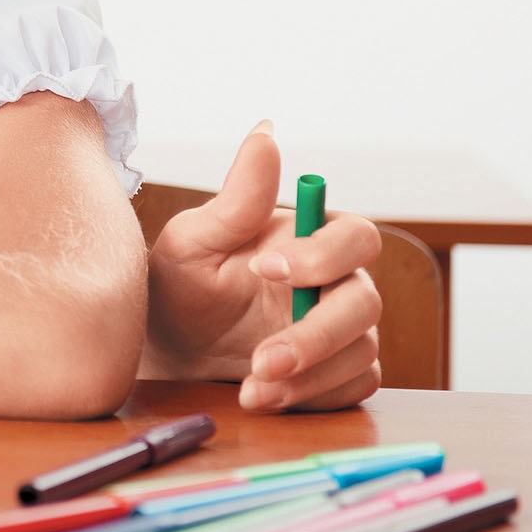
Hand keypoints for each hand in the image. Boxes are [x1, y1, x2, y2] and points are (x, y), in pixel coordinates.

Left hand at [144, 123, 382, 411]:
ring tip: (252, 388)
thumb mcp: (194, 241)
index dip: (322, 254)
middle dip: (315, 334)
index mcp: (309, 240)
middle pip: (364, 302)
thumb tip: (265, 133)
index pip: (354, 236)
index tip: (263, 269)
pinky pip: (351, 389)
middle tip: (263, 358)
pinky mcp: (338, 376)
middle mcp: (336, 283)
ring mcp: (343, 332)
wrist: (167, 353)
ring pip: (360, 352)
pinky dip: (311, 398)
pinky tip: (264, 398)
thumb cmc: (179, 285)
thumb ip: (237, 198)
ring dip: (308, 375)